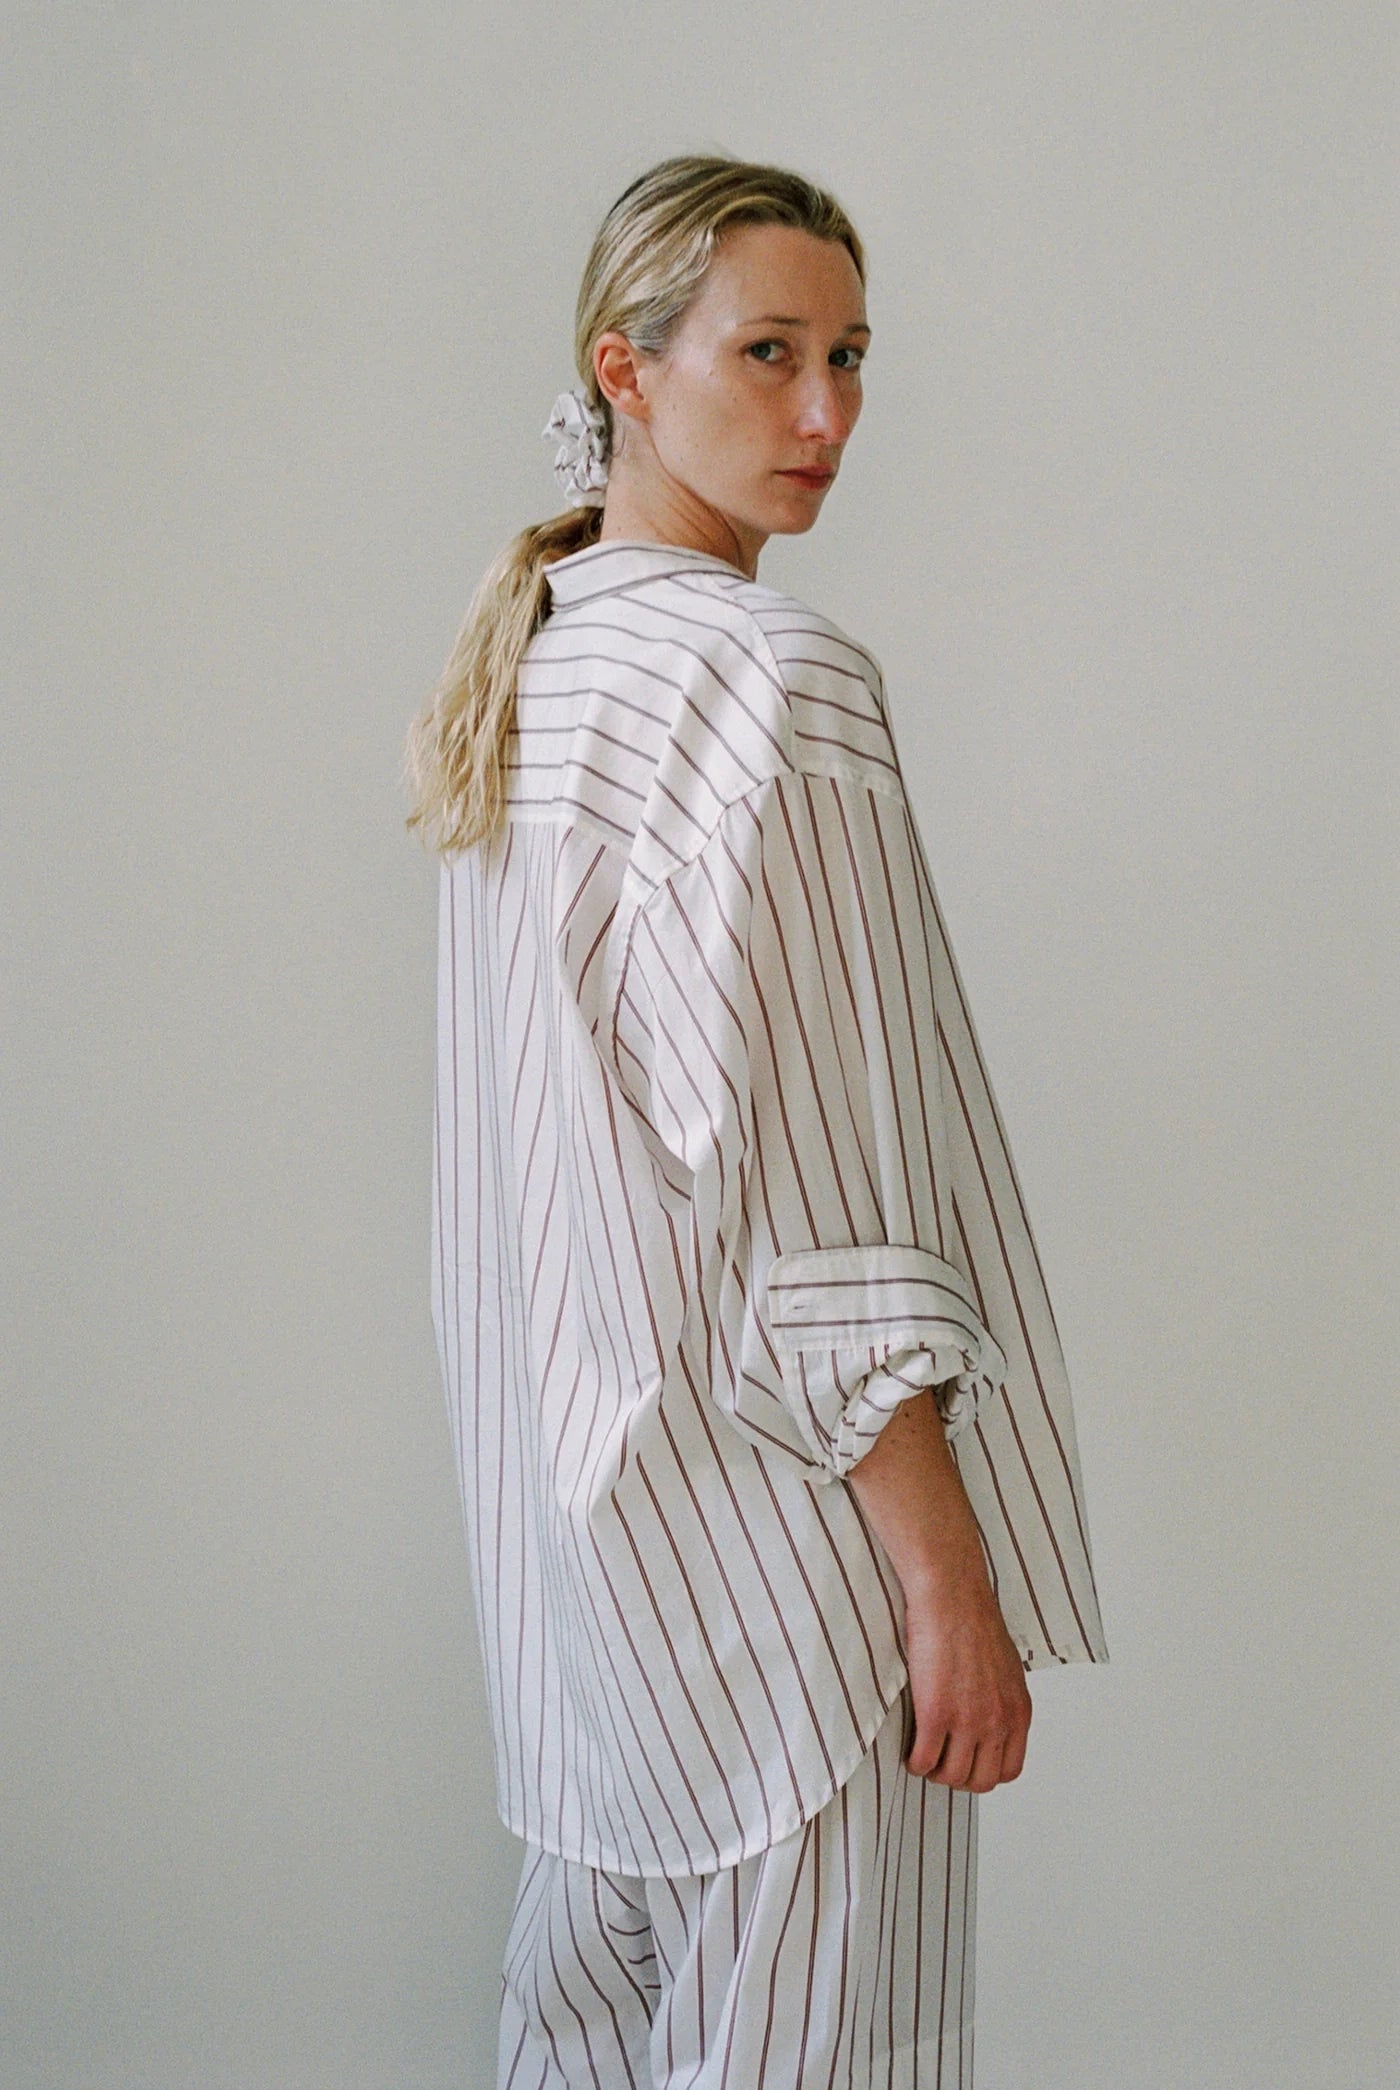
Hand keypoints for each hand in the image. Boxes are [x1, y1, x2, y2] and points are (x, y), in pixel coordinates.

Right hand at [898, 1566, 1031, 1790]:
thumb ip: (1003, 1701)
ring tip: (922, 1754)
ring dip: (934, 1771)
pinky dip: (914, 1761)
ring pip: (951, 1776)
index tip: (966, 1761)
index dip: (983, 1772)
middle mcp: (998, 1722)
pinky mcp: (937, 1714)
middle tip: (940, 1761)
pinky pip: (923, 1761)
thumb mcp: (1007, 1669)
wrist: (952, 1596)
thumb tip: (990, 1719)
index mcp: (1018, 1712)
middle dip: (958, 1777)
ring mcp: (968, 1721)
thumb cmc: (974, 1621)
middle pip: (980, 1781)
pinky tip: (909, 1748)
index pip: (1009, 1771)